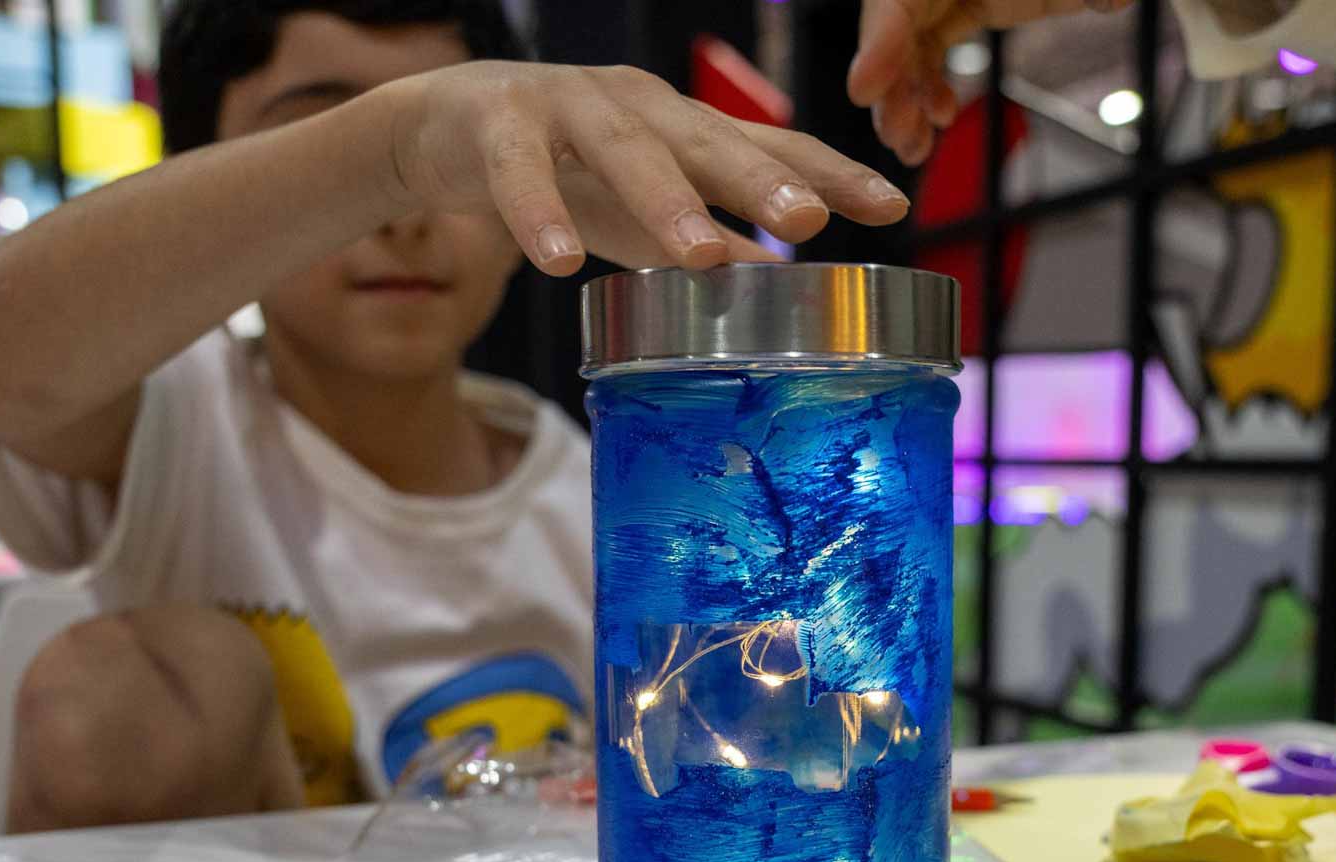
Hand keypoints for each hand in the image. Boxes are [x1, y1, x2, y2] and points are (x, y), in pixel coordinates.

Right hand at [383, 61, 913, 274]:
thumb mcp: (640, 213)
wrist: (446, 126)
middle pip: (706, 140)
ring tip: (700, 254)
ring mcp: (567, 107)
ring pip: (623, 150)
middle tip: (808, 219)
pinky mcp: (499, 123)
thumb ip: (705, 241)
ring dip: (664, 200)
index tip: (890, 206)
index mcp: (680, 127)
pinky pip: (521, 172)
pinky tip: (560, 261)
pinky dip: (539, 214)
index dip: (828, 172)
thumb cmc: (560, 167)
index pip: (767, 145)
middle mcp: (637, 106)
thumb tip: (778, 282)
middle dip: (759, 179)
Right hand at [849, 0, 1133, 164]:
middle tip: (895, 134)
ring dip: (905, 100)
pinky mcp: (969, 5)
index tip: (864, 88)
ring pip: (910, 44)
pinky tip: (939, 122)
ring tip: (912, 148)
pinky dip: (930, 90)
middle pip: (894, 25)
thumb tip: (1111, 1)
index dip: (879, 41)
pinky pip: (933, 50)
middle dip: (889, 84)